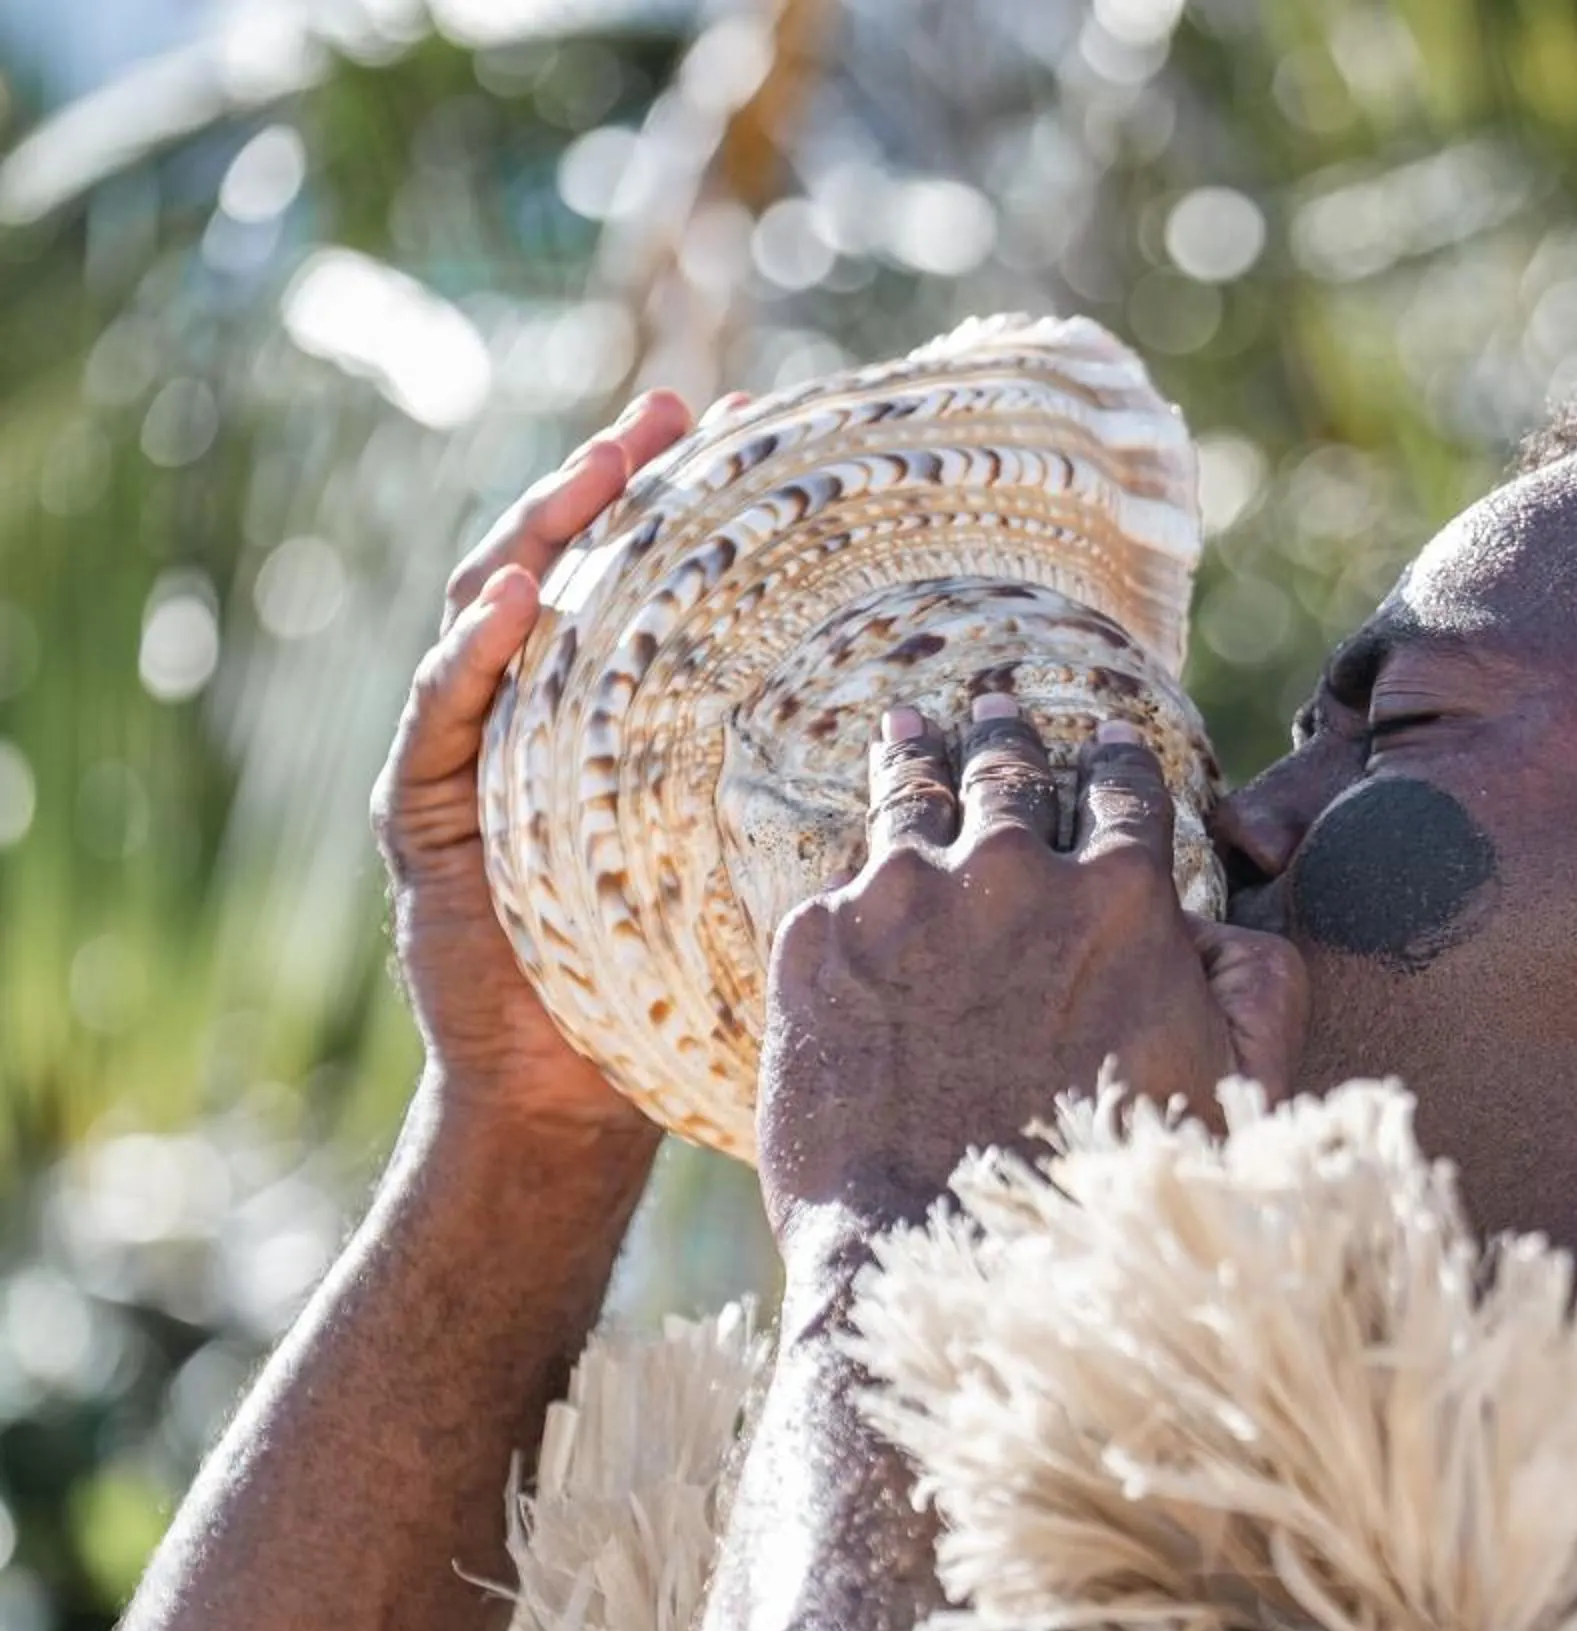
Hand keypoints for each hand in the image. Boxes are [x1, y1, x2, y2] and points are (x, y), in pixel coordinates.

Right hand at [372, 388, 746, 1146]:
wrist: (575, 1095)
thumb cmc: (681, 983)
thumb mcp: (762, 860)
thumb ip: (812, 778)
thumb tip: (970, 726)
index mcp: (613, 713)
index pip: (648, 577)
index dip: (689, 494)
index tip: (754, 416)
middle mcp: (536, 715)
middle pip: (568, 567)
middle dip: (613, 479)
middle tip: (674, 410)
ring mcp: (471, 757)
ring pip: (491, 614)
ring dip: (539, 532)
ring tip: (598, 468)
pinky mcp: (428, 817)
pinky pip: (440, 718)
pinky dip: (469, 655)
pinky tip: (514, 604)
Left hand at [755, 696, 1306, 1239]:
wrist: (942, 1258)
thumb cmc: (1106, 1189)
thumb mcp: (1236, 1088)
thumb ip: (1259, 985)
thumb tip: (1227, 920)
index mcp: (1123, 898)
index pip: (1126, 792)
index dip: (1119, 764)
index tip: (1109, 747)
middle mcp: (1013, 873)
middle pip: (1009, 774)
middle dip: (1008, 736)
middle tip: (996, 704)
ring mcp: (903, 898)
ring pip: (908, 796)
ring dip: (914, 754)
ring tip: (906, 728)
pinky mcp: (814, 941)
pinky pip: (836, 880)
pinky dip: (852, 874)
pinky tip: (847, 863)